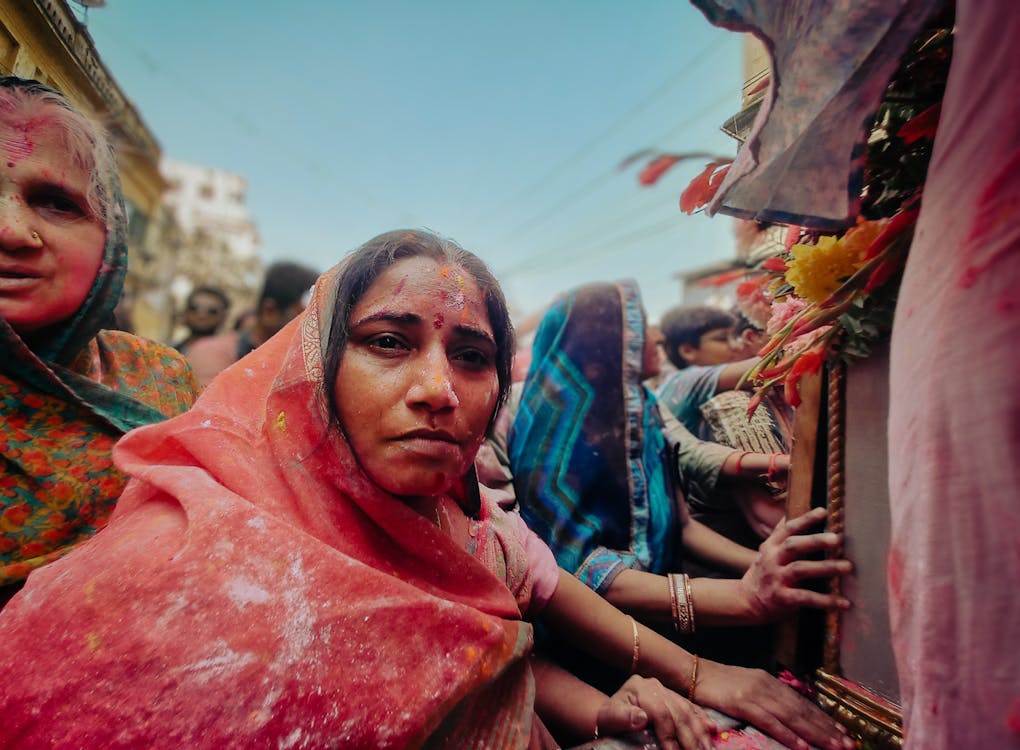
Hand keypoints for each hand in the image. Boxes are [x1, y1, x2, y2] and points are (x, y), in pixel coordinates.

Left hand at [596, 675, 714, 749]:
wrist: (612, 715)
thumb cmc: (610, 719)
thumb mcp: (609, 719)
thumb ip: (621, 717)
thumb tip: (641, 718)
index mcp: (639, 688)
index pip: (660, 712)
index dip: (669, 735)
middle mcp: (655, 686)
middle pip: (678, 712)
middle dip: (690, 738)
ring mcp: (666, 690)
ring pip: (688, 711)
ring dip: (700, 733)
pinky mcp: (674, 697)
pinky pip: (692, 708)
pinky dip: (702, 720)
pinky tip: (712, 731)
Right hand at [693, 660, 853, 749]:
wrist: (693, 673)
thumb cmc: (718, 684)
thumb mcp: (748, 686)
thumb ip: (767, 698)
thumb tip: (787, 713)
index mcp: (770, 682)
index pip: (802, 703)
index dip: (824, 719)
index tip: (842, 732)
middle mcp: (767, 687)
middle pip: (803, 711)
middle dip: (827, 729)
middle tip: (848, 745)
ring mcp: (756, 694)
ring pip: (793, 717)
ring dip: (816, 734)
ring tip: (834, 747)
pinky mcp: (743, 703)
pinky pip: (770, 722)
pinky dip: (788, 735)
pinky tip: (802, 746)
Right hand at [741, 507, 852, 619]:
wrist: (745, 601)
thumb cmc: (763, 573)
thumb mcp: (767, 552)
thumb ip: (781, 537)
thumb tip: (793, 516)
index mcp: (771, 546)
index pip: (788, 529)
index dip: (805, 519)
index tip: (823, 512)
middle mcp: (772, 559)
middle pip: (793, 546)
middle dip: (816, 540)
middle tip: (837, 538)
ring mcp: (776, 578)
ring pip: (801, 569)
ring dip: (825, 567)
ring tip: (847, 566)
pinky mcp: (781, 598)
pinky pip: (806, 597)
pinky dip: (825, 600)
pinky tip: (843, 602)